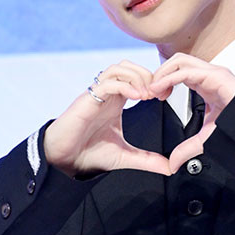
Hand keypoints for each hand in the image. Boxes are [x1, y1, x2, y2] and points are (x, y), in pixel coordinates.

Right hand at [44, 60, 172, 176]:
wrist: (65, 159)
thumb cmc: (89, 153)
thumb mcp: (126, 156)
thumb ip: (147, 160)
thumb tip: (169, 168)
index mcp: (117, 101)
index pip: (136, 77)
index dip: (153, 82)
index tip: (164, 97)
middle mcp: (107, 94)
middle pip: (128, 66)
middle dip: (147, 76)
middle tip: (158, 94)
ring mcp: (97, 95)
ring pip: (117, 68)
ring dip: (136, 77)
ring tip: (147, 95)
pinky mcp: (87, 100)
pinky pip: (107, 83)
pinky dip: (124, 86)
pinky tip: (136, 98)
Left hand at [150, 54, 234, 172]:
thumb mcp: (205, 140)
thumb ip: (187, 149)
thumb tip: (173, 164)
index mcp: (205, 83)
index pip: (178, 71)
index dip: (163, 80)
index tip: (154, 96)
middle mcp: (208, 74)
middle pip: (176, 61)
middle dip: (160, 74)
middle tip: (150, 93)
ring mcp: (212, 72)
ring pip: (180, 60)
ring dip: (162, 73)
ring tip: (153, 90)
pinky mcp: (215, 76)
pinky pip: (186, 71)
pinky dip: (169, 78)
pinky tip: (160, 90)